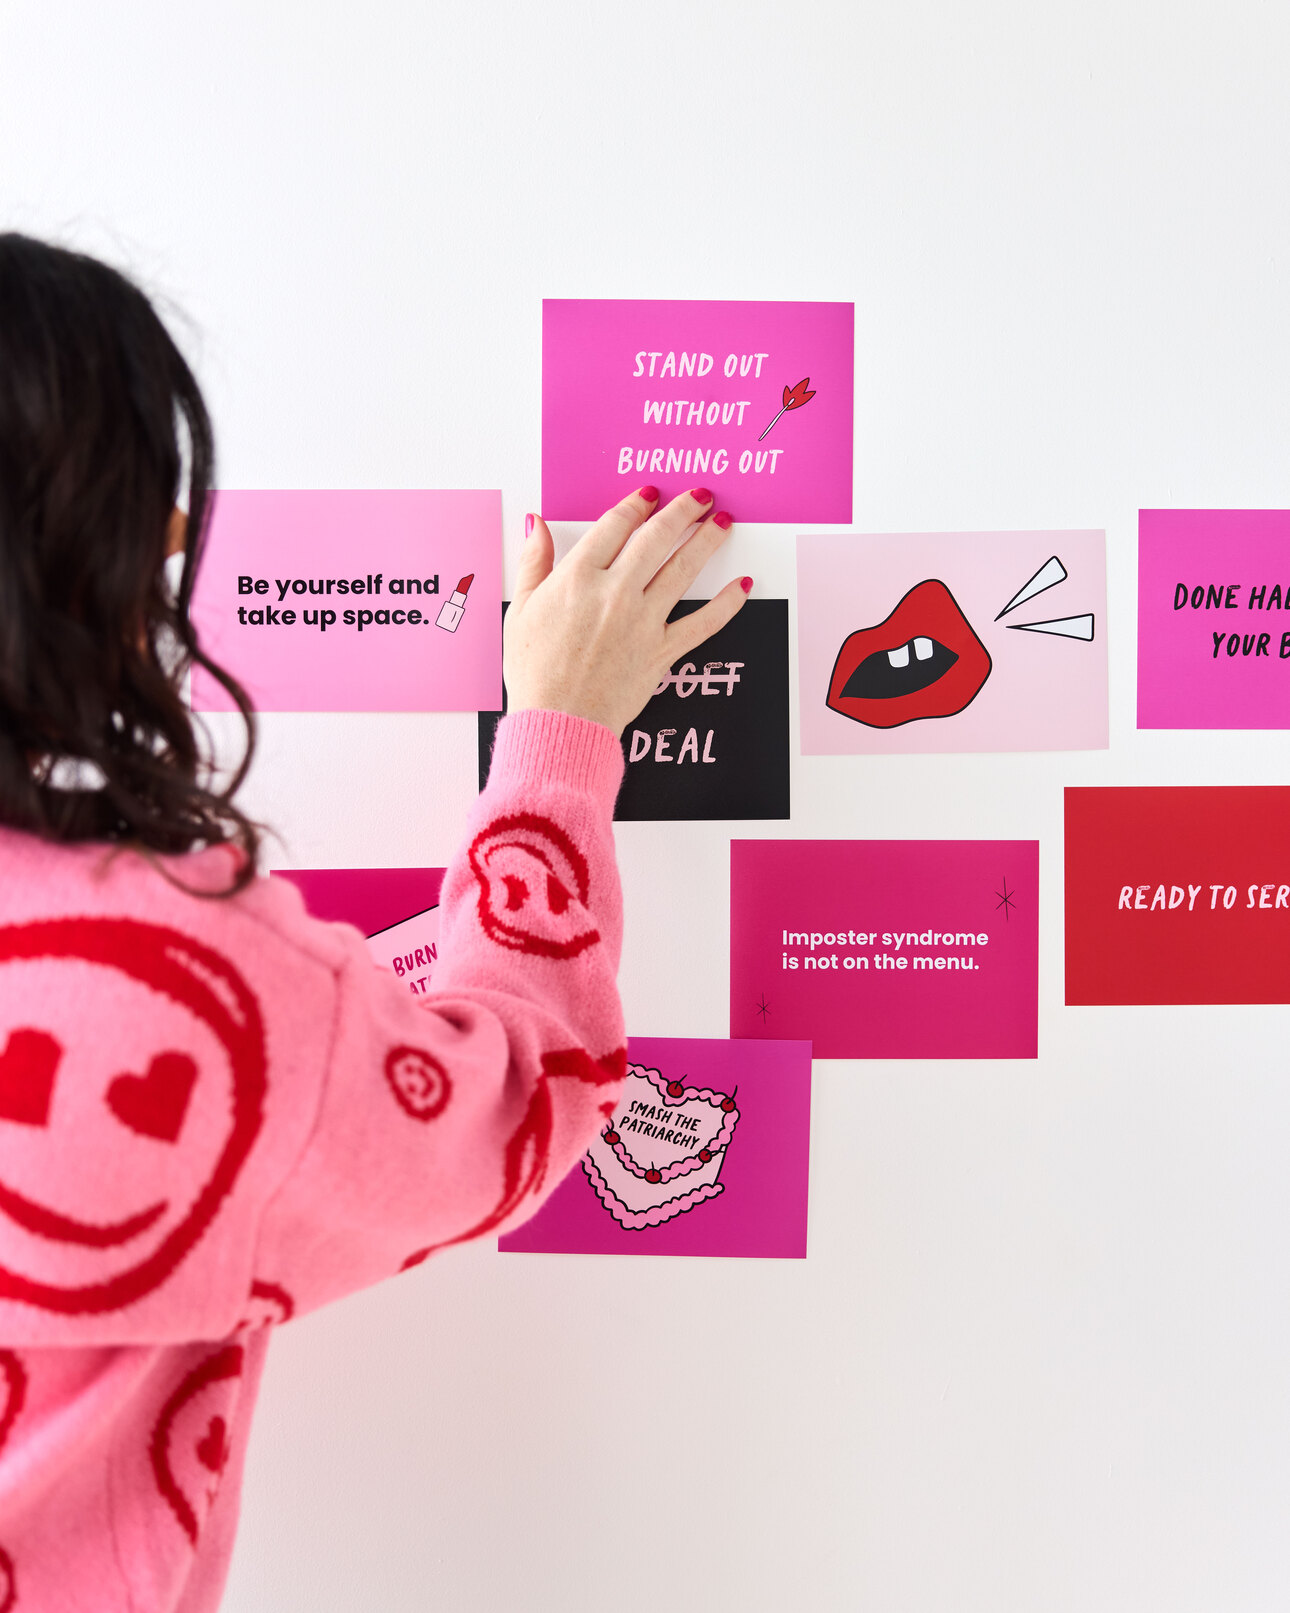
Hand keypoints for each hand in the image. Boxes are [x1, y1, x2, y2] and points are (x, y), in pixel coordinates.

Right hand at [504, 488, 749, 736]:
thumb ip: (534, 562)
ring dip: (707, 540)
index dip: (635, 505)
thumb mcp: (522, 609)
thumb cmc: (535, 672)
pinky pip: (703, 623)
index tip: (649, 494)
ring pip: (683, 570)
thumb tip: (536, 523)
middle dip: (682, 511)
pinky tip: (743, 586)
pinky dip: (726, 604)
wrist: (558, 723)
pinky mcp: (662, 652)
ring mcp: (643, 622)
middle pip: (656, 539)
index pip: (615, 526)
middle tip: (701, 495)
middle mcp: (615, 593)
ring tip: (724, 521)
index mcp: (578, 578)